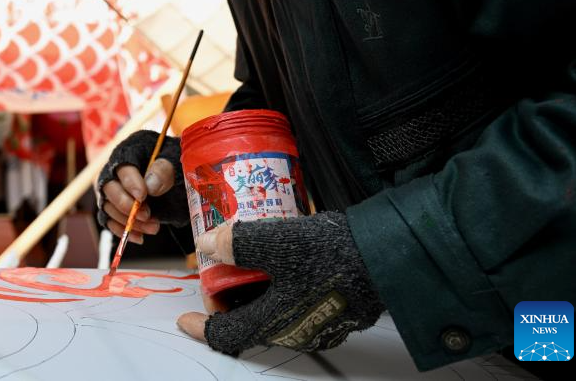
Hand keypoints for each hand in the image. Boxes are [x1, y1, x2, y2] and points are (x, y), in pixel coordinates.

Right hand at [96, 130, 188, 243]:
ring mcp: (113, 189)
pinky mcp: (115, 207)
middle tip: (146, 214)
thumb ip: (164, 170)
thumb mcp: (176, 163)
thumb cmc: (177, 167)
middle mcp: (116, 170)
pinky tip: (139, 238)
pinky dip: (122, 231)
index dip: (129, 181)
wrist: (179, 181)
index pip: (122, 165)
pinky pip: (110, 221)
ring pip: (108, 207)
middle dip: (125, 205)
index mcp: (131, 150)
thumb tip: (150, 186)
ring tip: (154, 228)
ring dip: (128, 221)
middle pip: (109, 188)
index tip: (143, 196)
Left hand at [177, 212, 384, 354]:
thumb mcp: (277, 242)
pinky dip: (277, 283)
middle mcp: (294, 329)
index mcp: (274, 323)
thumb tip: (209, 245)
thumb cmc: (336, 257)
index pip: (226, 334)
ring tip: (246, 255)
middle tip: (219, 270)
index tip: (186, 319)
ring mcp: (317, 320)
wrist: (389, 257)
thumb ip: (239, 243)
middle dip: (228, 297)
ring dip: (253, 287)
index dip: (202, 325)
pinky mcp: (333, 306)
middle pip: (247, 320)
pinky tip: (279, 255)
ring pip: (272, 309)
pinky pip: (294, 299)